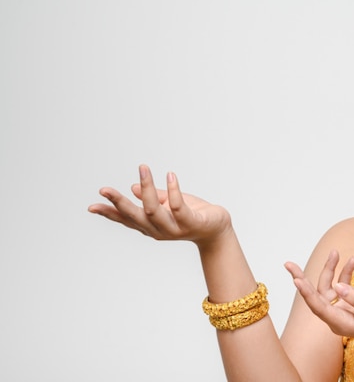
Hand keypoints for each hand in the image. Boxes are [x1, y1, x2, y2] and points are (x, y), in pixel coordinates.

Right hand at [88, 165, 232, 249]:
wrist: (217, 229)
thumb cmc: (193, 214)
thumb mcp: (169, 204)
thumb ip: (153, 197)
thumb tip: (133, 187)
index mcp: (150, 225)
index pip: (126, 219)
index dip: (110, 213)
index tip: (91, 206)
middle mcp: (159, 230)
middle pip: (134, 217)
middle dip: (119, 203)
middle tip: (104, 189)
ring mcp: (174, 229)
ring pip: (154, 210)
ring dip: (146, 189)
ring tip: (143, 168)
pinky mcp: (191, 223)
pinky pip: (179, 207)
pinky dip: (173, 191)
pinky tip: (171, 175)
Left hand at [285, 251, 353, 349]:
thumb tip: (339, 287)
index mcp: (340, 323)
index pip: (318, 306)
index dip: (306, 292)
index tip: (296, 279)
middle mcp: (336, 318)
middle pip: (314, 296)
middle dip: (302, 279)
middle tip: (288, 264)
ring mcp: (340, 311)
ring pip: (327, 288)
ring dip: (330, 270)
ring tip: (335, 252)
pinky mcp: (346, 306)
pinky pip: (340, 287)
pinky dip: (344, 274)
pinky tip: (351, 260)